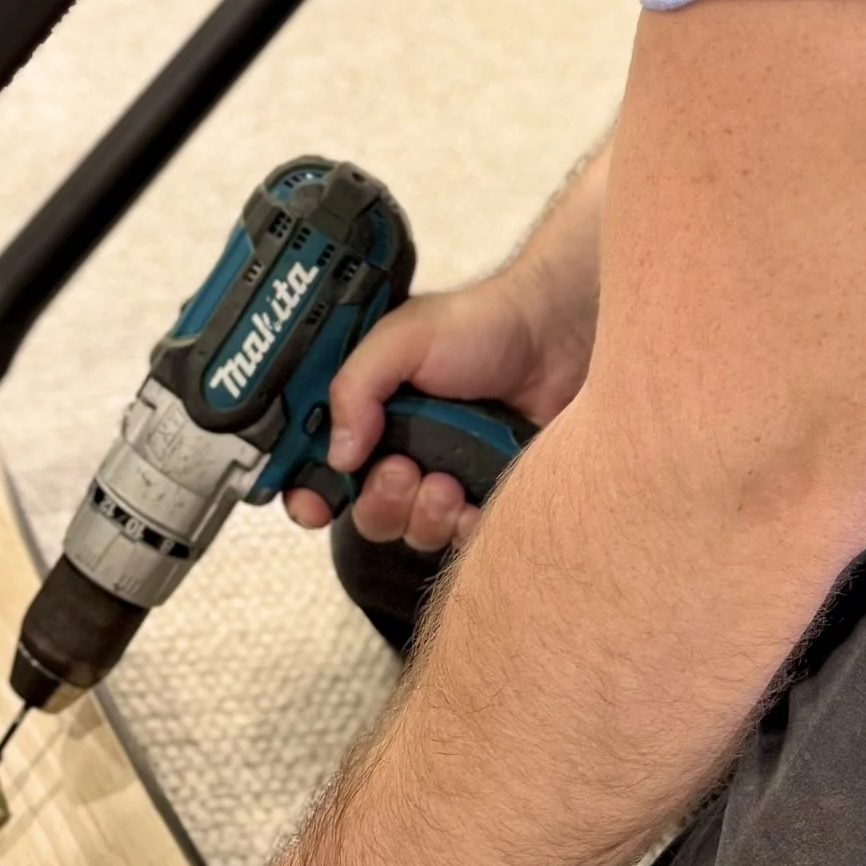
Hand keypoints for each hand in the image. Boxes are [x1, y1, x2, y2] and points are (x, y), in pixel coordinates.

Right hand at [282, 260, 589, 555]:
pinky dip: (462, 525)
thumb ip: (355, 386)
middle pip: (362, 510)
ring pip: (408, 531)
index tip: (313, 506)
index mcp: (369, 410)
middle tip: (401, 469)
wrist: (558, 337)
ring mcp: (443, 475)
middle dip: (376, 501)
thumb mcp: (402, 337)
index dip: (307, 492)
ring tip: (447, 480)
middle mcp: (400, 447)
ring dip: (421, 513)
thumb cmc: (482, 325)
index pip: (318, 465)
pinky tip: (472, 494)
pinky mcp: (485, 496)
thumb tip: (337, 455)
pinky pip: (459, 540)